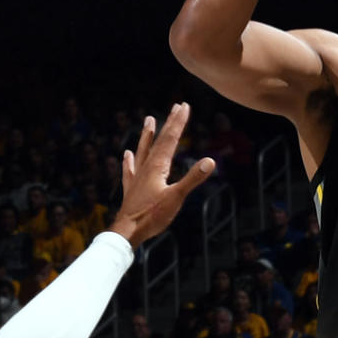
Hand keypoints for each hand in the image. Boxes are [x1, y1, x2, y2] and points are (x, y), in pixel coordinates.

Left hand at [107, 103, 214, 246]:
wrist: (126, 232)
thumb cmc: (151, 216)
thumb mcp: (176, 198)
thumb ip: (193, 179)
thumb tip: (210, 161)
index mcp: (158, 166)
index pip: (171, 139)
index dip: (179, 122)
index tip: (184, 106)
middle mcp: (146, 167)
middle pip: (159, 141)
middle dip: (169, 123)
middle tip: (176, 106)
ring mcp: (137, 177)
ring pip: (143, 150)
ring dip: (147, 135)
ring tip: (148, 120)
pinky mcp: (131, 189)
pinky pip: (130, 170)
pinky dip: (129, 161)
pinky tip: (127, 154)